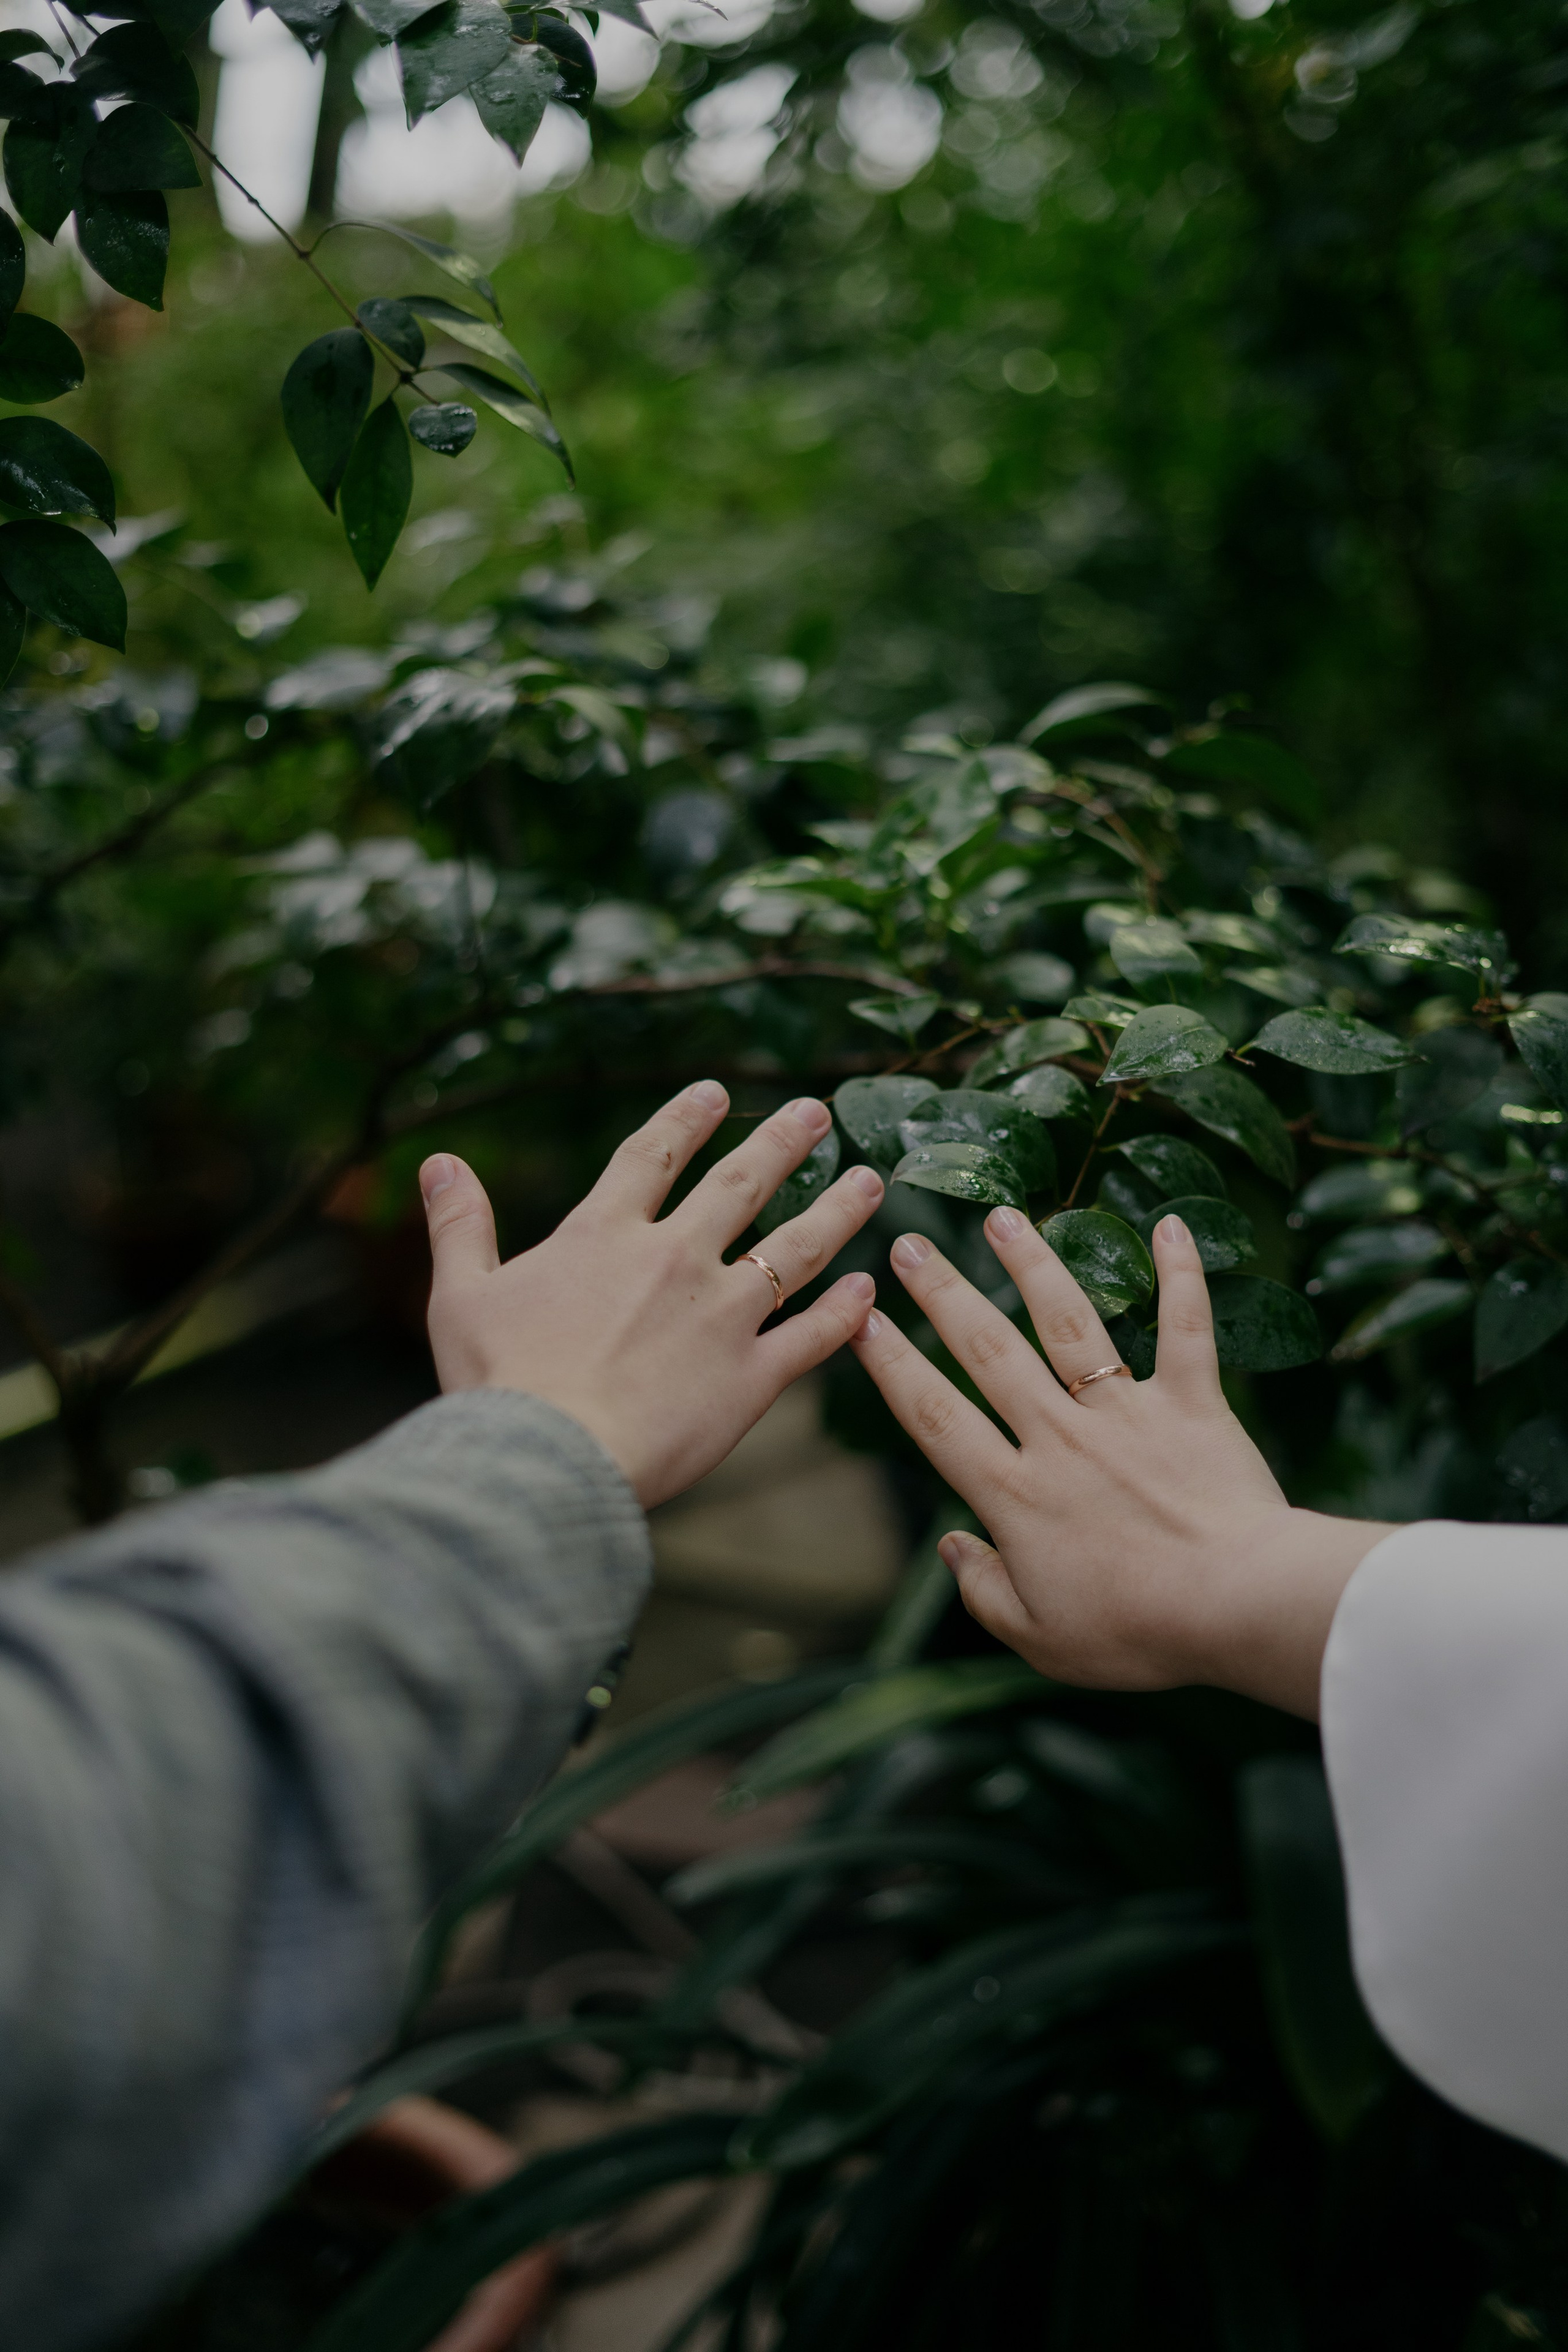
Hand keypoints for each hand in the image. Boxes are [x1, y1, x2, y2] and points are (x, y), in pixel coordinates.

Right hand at [418, 1082, 882, 1507]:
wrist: (546, 1459)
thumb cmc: (496, 1383)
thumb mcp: (460, 1293)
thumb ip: (460, 1224)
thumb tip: (438, 1162)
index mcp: (605, 1235)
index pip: (653, 1156)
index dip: (685, 1119)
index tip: (715, 1091)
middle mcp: (674, 1260)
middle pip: (740, 1185)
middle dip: (782, 1142)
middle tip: (820, 1111)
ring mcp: (720, 1317)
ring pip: (794, 1249)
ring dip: (836, 1211)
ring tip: (871, 1181)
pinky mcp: (750, 1379)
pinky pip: (811, 1338)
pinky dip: (844, 1312)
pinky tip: (867, 1288)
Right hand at [851, 1207, 1388, 1717]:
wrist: (1240, 1605)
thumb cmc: (1140, 1634)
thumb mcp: (1039, 1639)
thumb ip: (983, 1590)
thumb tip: (952, 1545)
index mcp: (1016, 1495)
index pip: (935, 1417)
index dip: (890, 1365)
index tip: (859, 1318)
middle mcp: (1061, 1438)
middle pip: (989, 1351)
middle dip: (942, 1293)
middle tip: (908, 1244)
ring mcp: (1128, 1413)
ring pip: (1070, 1322)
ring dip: (1032, 1264)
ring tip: (1003, 1216)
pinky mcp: (1194, 1405)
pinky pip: (1186, 1327)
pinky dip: (1182, 1275)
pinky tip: (1171, 1224)